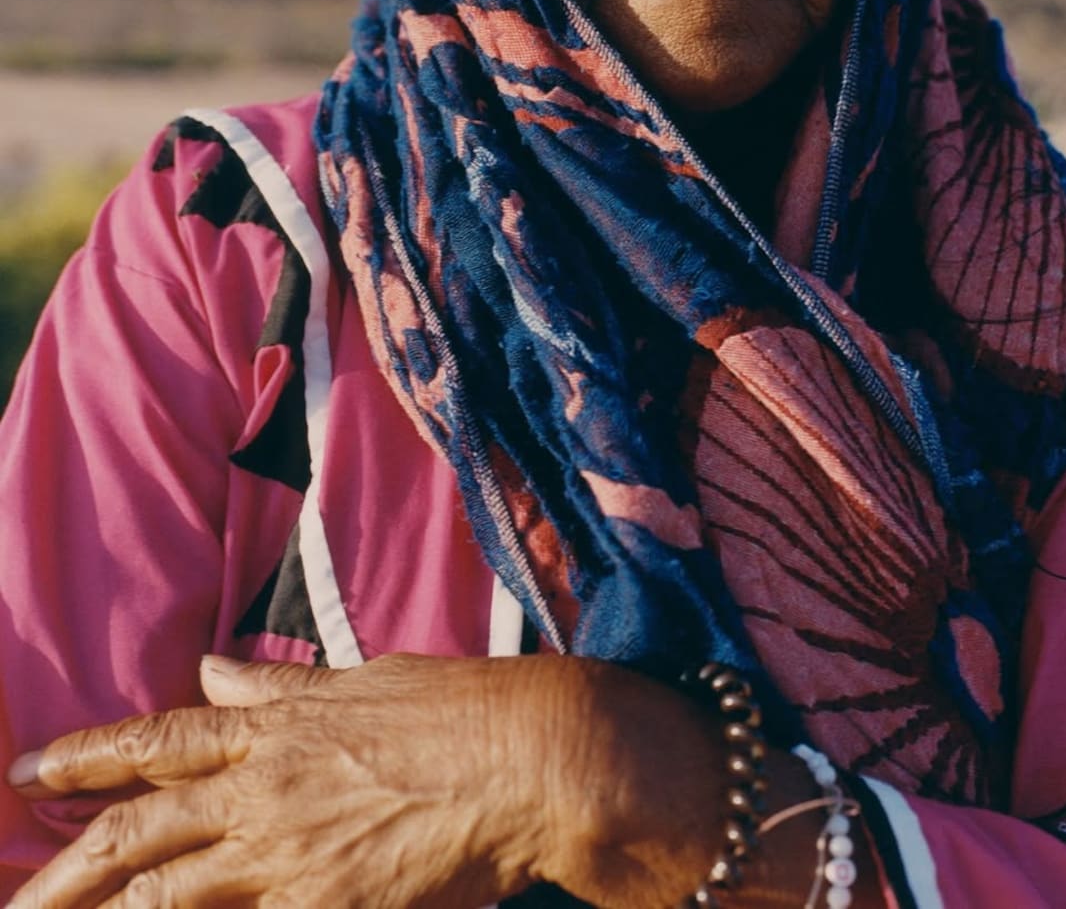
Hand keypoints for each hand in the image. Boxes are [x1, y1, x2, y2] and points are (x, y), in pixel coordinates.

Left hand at [6, 652, 579, 907]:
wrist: (528, 758)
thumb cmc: (460, 709)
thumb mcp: (363, 680)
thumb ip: (281, 684)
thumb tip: (216, 667)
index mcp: (278, 725)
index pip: (161, 738)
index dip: (87, 756)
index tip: (29, 772)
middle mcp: (267, 788)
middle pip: (139, 834)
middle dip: (65, 872)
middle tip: (15, 900)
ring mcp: (289, 855)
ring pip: (167, 895)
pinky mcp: (323, 907)